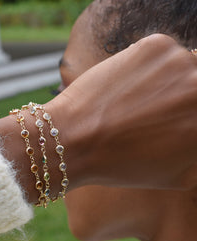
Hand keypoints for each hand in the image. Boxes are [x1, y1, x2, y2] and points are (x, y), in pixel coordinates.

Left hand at [45, 34, 196, 189]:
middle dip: (180, 99)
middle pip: (196, 85)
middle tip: (153, 112)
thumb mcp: (176, 175)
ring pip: (181, 68)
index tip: (171, 120)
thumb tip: (196, 135)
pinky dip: (147, 68)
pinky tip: (125, 88)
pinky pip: (160, 55)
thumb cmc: (121, 164)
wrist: (74, 141)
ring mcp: (181, 62)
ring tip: (135, 103)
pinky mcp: (155, 46)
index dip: (185, 117)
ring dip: (165, 81)